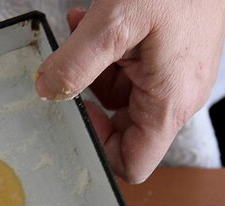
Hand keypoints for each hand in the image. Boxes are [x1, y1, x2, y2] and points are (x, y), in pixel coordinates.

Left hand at [35, 1, 224, 182]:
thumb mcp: (116, 23)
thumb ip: (75, 62)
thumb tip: (48, 90)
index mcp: (168, 105)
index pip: (132, 164)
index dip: (98, 148)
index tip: (78, 115)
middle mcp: (176, 100)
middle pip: (123, 130)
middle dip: (90, 99)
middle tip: (74, 68)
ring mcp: (176, 80)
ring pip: (122, 97)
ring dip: (95, 69)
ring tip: (84, 32)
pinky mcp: (173, 61)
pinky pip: (132, 72)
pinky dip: (109, 54)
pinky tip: (95, 24)